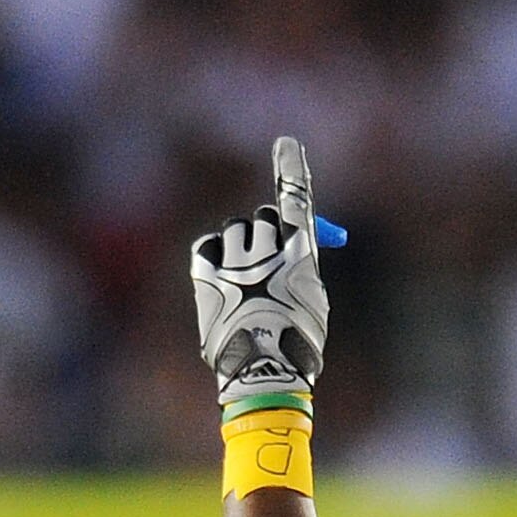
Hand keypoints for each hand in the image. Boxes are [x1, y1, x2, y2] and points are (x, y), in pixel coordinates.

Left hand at [191, 135, 344, 407]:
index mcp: (299, 252)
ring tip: (246, 288)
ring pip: (235, 233)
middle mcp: (265, 247)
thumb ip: (299, 265)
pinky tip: (223, 286)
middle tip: (268, 268)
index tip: (287, 144)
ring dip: (241, 251)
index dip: (291, 169)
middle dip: (266, 236)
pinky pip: (208, 247)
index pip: (295, 199)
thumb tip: (286, 246)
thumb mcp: (311, 300)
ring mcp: (233, 257)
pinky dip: (215, 260)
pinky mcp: (204, 269)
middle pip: (263, 219)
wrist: (263, 372)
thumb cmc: (297, 344)